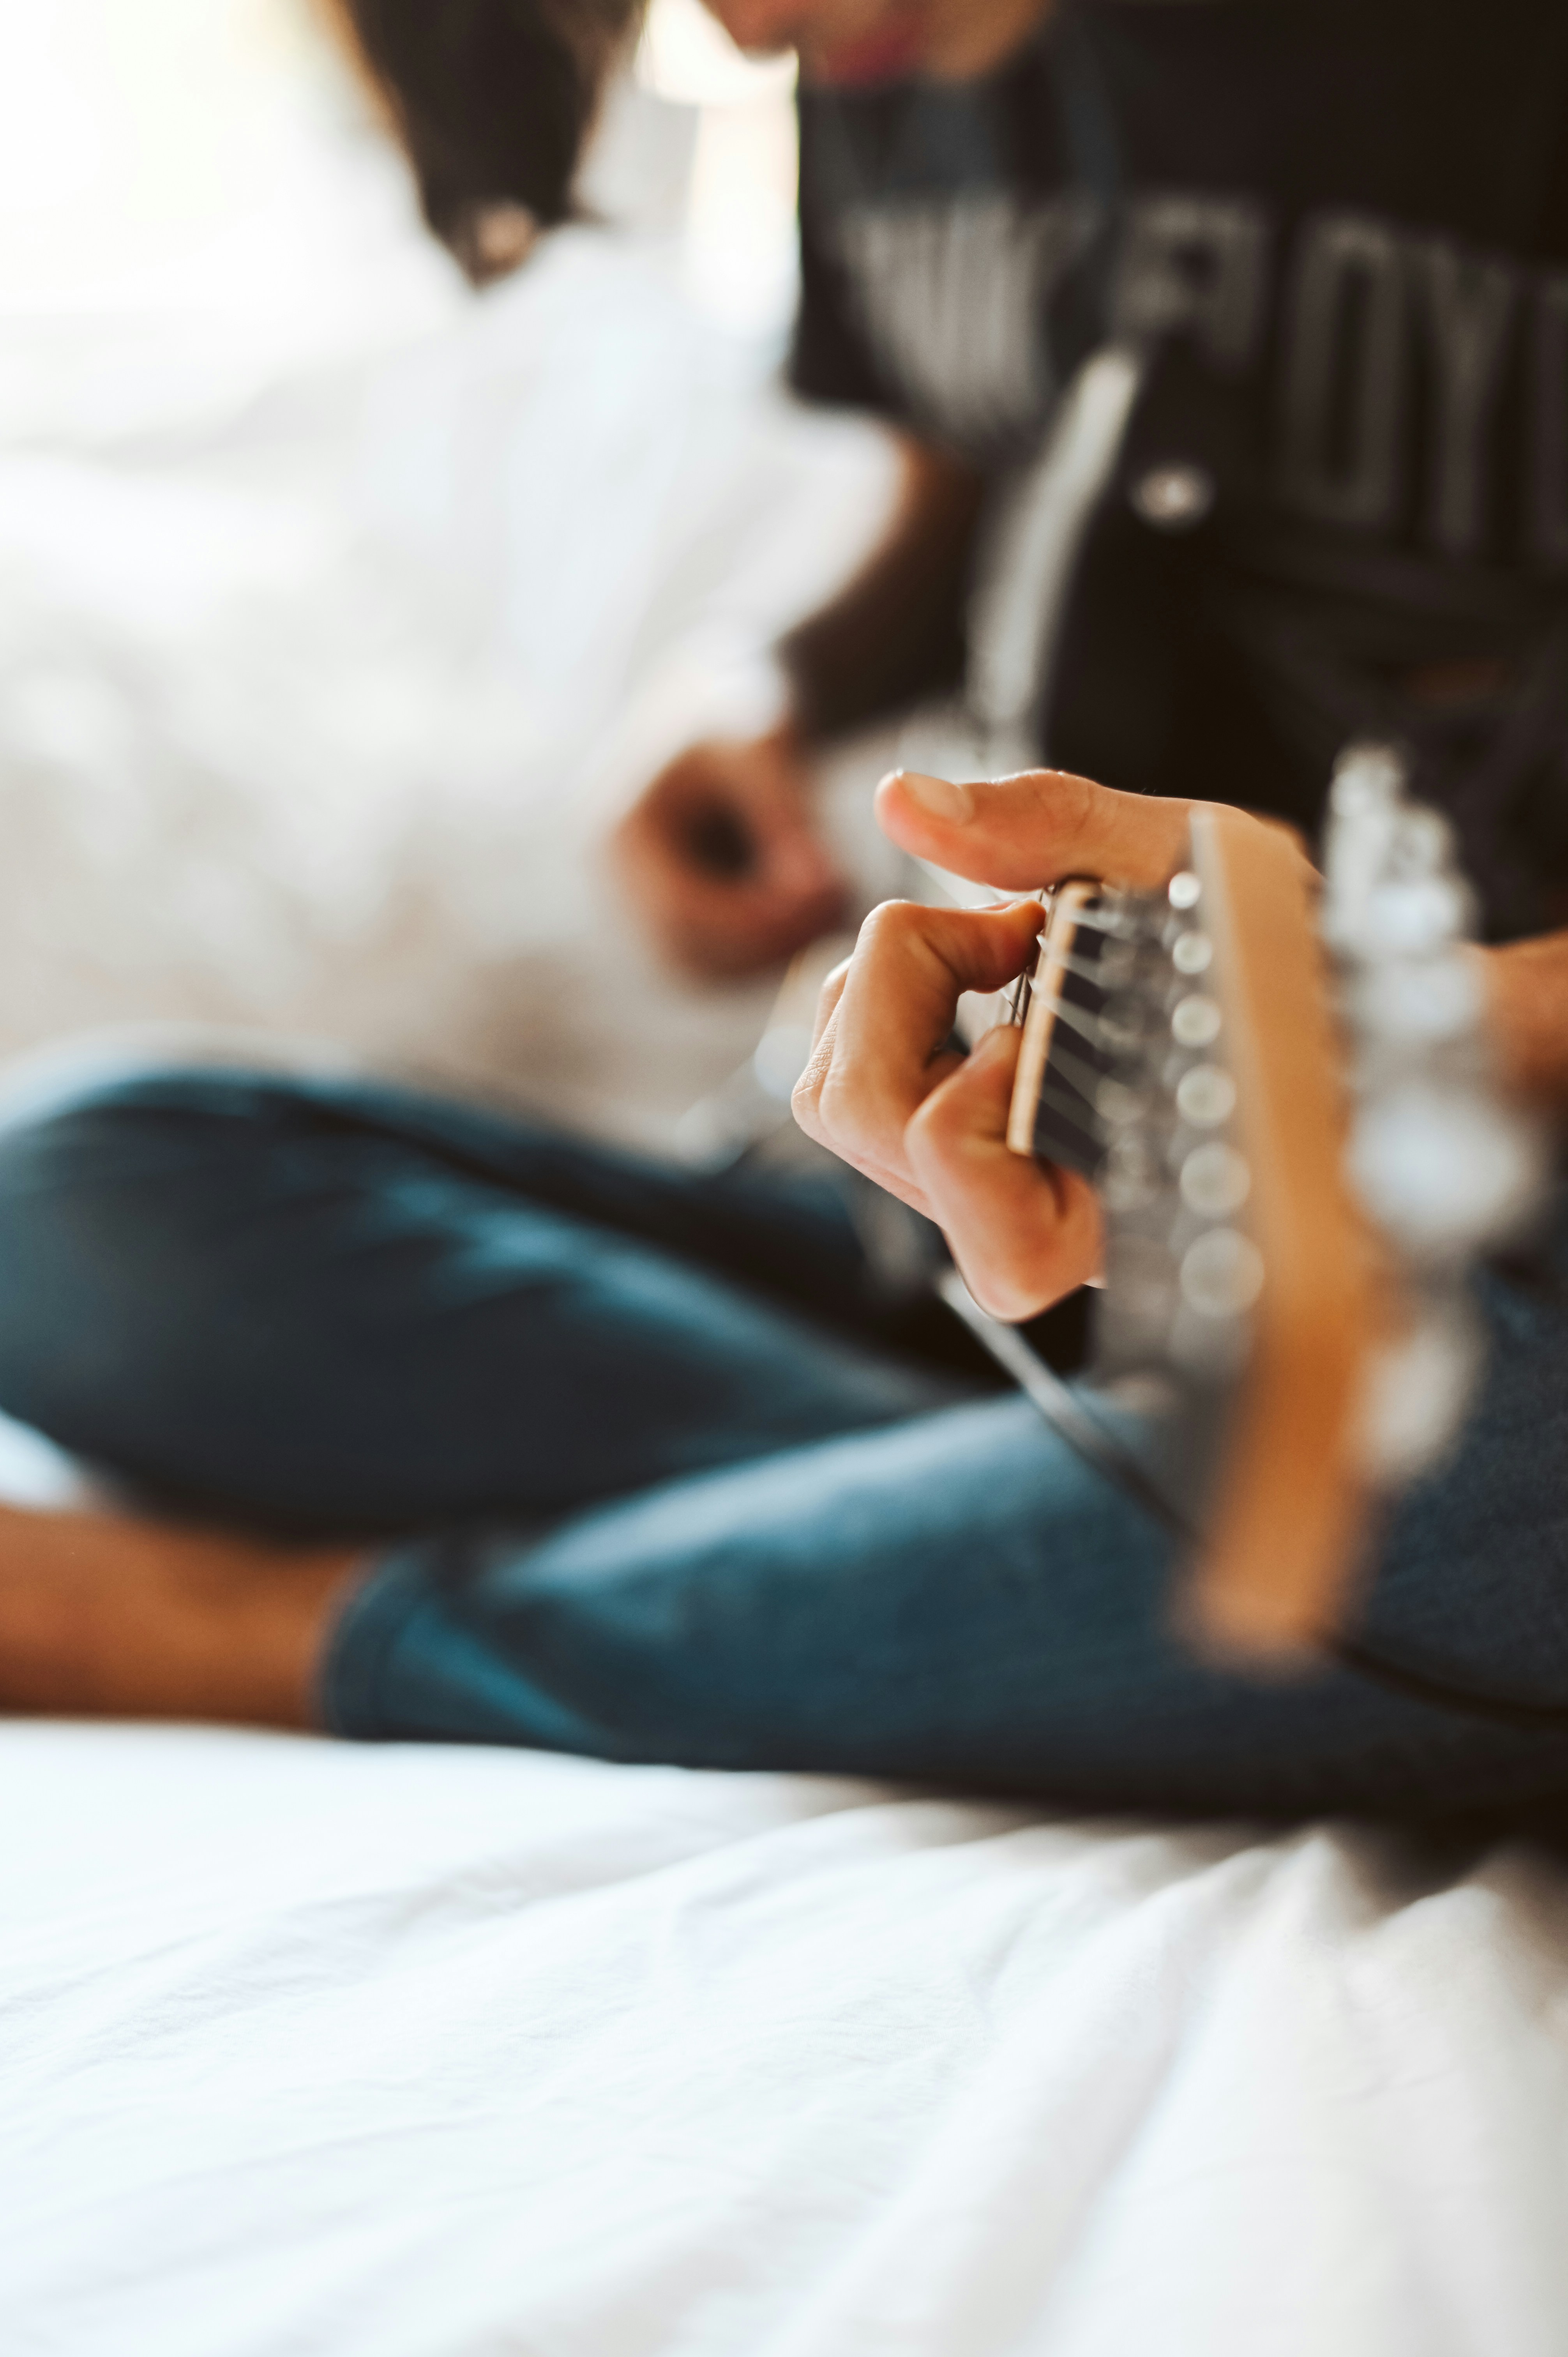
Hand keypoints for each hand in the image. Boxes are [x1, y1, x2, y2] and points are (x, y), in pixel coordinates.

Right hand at [612, 731, 848, 980]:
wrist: (722, 713)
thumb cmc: (740, 712)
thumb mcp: (764, 744)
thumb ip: (789, 816)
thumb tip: (823, 891)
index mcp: (619, 833)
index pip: (676, 911)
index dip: (751, 921)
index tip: (822, 900)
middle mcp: (616, 883)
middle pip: (688, 951)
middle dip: (768, 941)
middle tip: (840, 908)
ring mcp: (640, 908)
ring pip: (709, 966)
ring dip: (774, 950)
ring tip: (837, 899)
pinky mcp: (675, 922)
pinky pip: (723, 960)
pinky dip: (772, 945)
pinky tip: (819, 906)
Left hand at [792, 765, 1227, 1320]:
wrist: (1309, 977)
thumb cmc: (1277, 942)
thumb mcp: (1198, 857)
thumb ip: (1053, 829)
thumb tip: (901, 801)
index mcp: (1128, 1214)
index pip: (1004, 1251)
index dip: (978, 1113)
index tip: (1038, 1015)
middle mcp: (1036, 1226)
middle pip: (864, 1123)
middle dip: (906, 983)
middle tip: (1009, 934)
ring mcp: (971, 1189)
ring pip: (831, 1098)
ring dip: (889, 983)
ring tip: (998, 945)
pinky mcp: (933, 1147)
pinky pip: (839, 1071)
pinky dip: (882, 991)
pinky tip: (971, 968)